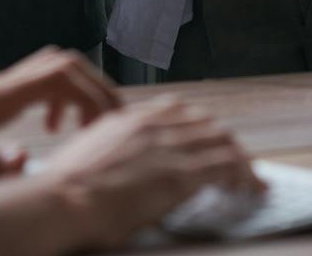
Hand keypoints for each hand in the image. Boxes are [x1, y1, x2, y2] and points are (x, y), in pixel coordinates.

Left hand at [0, 47, 121, 148]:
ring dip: (75, 92)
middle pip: (61, 63)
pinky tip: (44, 132)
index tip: (111, 123)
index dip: (93, 92)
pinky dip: (54, 100)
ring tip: (82, 130)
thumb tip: (22, 160)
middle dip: (94, 88)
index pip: (58, 73)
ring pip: (48, 70)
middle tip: (111, 124)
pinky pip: (32, 85)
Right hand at [33, 98, 262, 250]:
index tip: (206, 141)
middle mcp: (152, 126)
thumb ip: (111, 153)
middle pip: (205, 123)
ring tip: (249, 178)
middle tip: (236, 162)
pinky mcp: (182, 174)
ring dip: (240, 159)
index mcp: (127, 120)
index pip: (176, 111)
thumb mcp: (87, 157)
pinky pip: (227, 167)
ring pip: (222, 141)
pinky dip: (245, 176)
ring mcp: (168, 147)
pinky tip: (251, 188)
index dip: (198, 126)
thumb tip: (122, 168)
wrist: (60, 200)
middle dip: (224, 142)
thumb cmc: (64, 191)